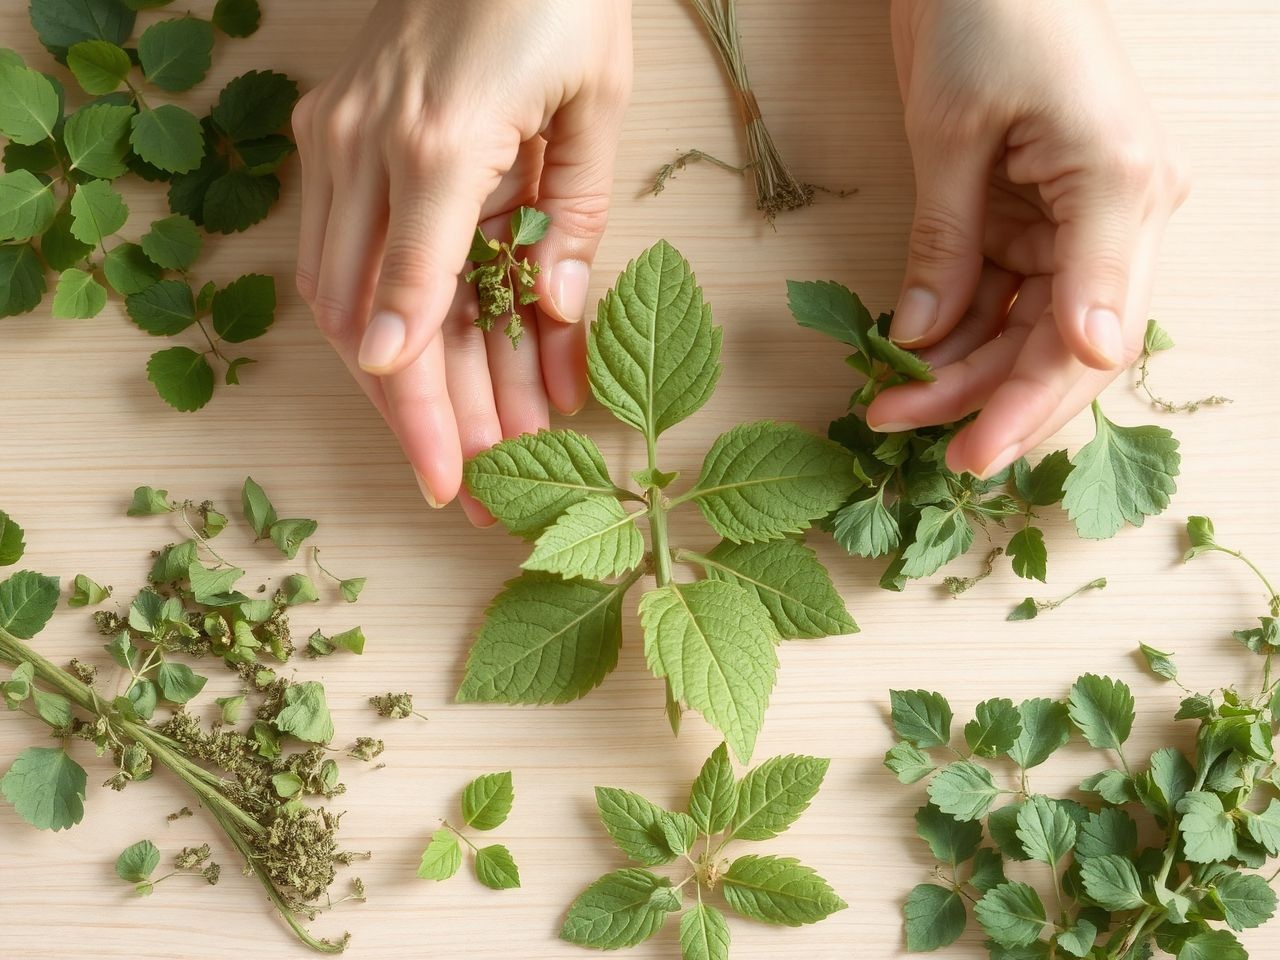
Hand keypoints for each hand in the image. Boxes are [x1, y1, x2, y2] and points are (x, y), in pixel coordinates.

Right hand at [291, 0, 631, 521]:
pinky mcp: (338, 130)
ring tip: (469, 442)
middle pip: (369, 322)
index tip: (449, 473)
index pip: (412, 306)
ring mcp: (340, 137)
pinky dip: (389, 316)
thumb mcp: (596, 105)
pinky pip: (346, 249)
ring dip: (406, 380)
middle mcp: (368, 149)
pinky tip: (439, 365)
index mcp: (438, 145)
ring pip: (346, 297)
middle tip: (463, 488)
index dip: (428, 405)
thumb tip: (554, 316)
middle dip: (419, 417)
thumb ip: (574, 218)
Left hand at [867, 0, 1188, 477]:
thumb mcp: (952, 133)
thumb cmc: (985, 12)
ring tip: (887, 405)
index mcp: (1121, 188)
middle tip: (914, 442)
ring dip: (963, 372)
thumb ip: (948, 243)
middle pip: (1064, 344)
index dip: (1029, 404)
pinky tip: (911, 359)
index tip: (976, 454)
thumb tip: (930, 341)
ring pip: (1031, 328)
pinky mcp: (1045, 213)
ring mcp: (1085, 216)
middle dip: (988, 400)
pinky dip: (960, 329)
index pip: (1085, 331)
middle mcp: (1120, 212)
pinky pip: (1008, 293)